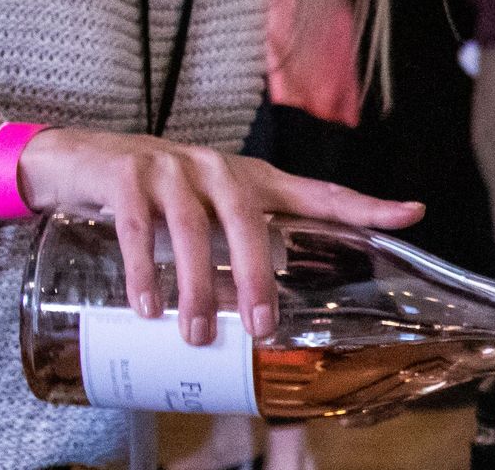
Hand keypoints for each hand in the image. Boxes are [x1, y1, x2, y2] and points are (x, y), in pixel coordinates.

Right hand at [0, 128, 423, 345]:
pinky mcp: (127, 176)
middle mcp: (217, 168)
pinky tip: (149, 306)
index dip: (365, 203)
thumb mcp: (211, 211)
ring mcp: (170, 169)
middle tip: (263, 326)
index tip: (412, 213)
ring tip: (199, 333)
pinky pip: (140, 227)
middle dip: (259, 276)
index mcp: (250, 179)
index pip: (317, 191)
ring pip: (194, 229)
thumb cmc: (161, 194)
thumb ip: (244, 245)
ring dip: (198, 285)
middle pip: (250, 220)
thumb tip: (273, 313)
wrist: (82, 160)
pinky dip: (146, 268)